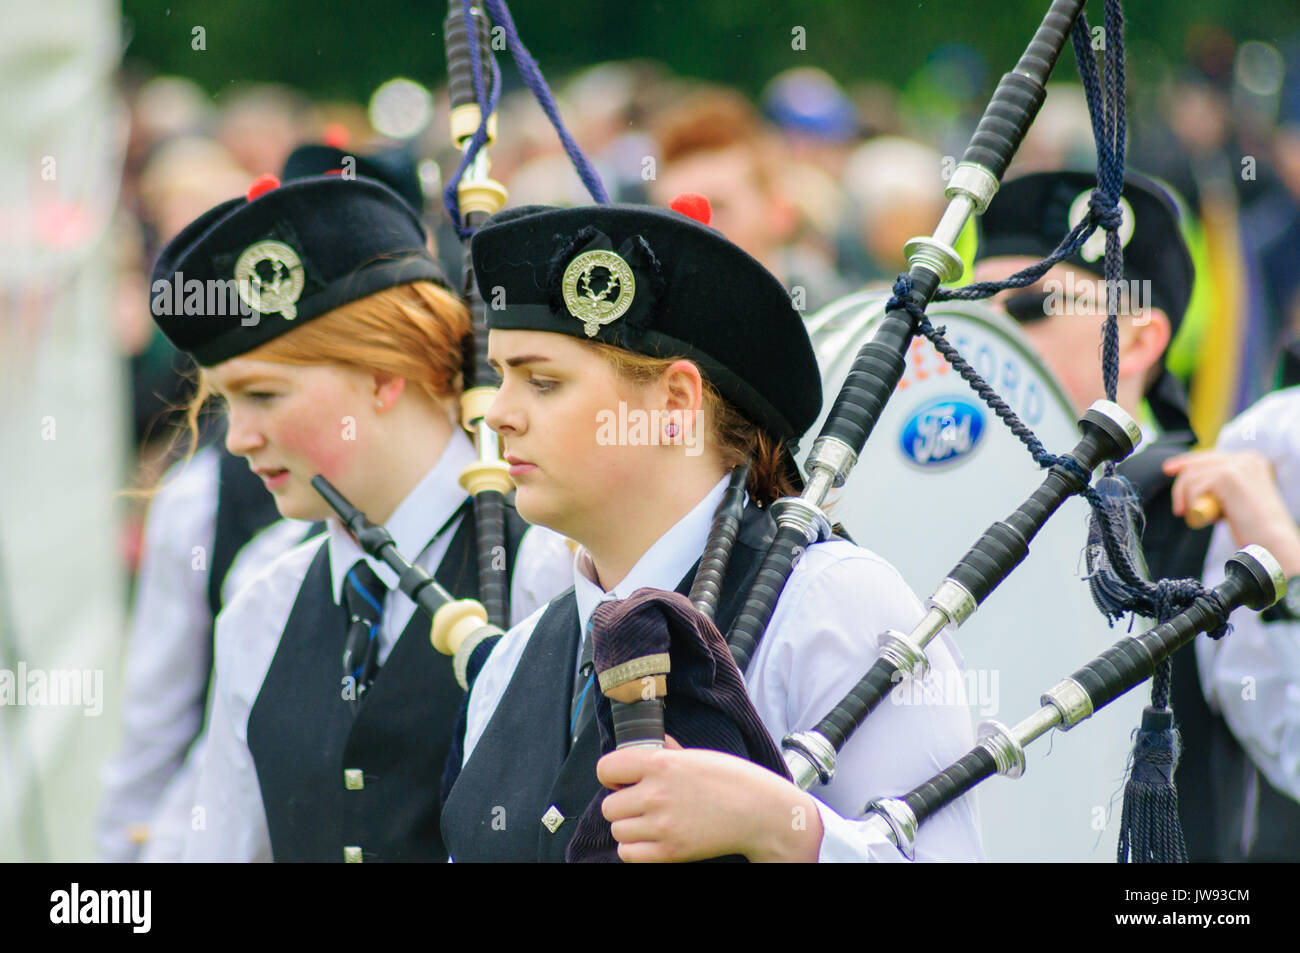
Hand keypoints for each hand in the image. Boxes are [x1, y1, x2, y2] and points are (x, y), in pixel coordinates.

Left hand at [597, 736, 823, 862]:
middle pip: (609, 805)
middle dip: (622, 804)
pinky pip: (628, 853)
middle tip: (641, 803)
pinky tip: (651, 838)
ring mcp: (662, 825)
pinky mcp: (669, 852)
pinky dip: (635, 848)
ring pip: (617, 830)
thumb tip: (652, 743)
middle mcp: (656, 793)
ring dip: (629, 827)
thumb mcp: (697, 756)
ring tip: (649, 822)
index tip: (621, 780)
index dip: (611, 775)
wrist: (759, 812)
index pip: (606, 769)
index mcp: (661, 763)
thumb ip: (667, 751)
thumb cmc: (732, 779)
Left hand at [1164, 450, 1299, 573]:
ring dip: (1189, 502)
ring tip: (1201, 521)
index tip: (1167, 469)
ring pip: (1191, 477)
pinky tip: (1206, 520)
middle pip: (1196, 464)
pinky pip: (1194, 488)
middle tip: (1178, 510)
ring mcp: (1238, 465)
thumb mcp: (1236, 499)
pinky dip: (1193, 506)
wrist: (1271, 544)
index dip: (1186, 462)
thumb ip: (1220, 486)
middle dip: (1181, 486)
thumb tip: (1192, 478)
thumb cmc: (1254, 530)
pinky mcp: (1228, 476)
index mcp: (1251, 461)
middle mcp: (1246, 458)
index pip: (1210, 456)